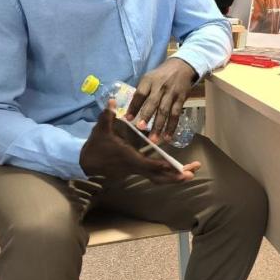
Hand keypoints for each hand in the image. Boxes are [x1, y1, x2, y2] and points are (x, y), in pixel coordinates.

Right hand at [80, 101, 199, 183]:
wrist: (86, 164)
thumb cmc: (95, 146)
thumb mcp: (100, 130)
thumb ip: (108, 115)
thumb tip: (113, 100)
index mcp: (129, 157)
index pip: (149, 164)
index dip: (162, 166)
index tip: (176, 167)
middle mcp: (136, 167)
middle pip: (159, 176)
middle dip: (176, 176)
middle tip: (193, 172)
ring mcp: (137, 171)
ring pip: (159, 178)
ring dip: (175, 176)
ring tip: (192, 171)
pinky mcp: (137, 171)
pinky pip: (155, 175)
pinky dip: (168, 174)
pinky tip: (179, 170)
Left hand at [126, 58, 196, 142]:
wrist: (182, 66)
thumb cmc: (161, 75)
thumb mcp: (149, 78)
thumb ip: (141, 91)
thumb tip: (130, 110)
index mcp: (149, 81)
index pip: (140, 94)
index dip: (134, 106)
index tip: (127, 118)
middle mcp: (160, 87)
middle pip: (153, 103)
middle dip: (147, 116)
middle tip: (140, 128)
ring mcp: (172, 93)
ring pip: (165, 111)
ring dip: (159, 126)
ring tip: (154, 139)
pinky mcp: (181, 99)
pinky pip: (176, 114)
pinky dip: (172, 126)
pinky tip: (168, 137)